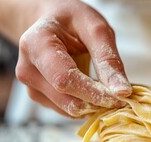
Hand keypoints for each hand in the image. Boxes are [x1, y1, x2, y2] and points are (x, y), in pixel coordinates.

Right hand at [15, 0, 131, 117]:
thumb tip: (122, 91)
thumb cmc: (74, 22)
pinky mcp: (39, 97)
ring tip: (107, 90)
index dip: (94, 92)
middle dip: (97, 102)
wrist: (53, 23)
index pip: (65, 79)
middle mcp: (27, 69)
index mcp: (35, 44)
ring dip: (93, 105)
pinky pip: (67, 110)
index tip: (121, 96)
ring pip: (68, 109)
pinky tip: (94, 91)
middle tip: (121, 97)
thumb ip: (108, 59)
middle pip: (66, 98)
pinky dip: (85, 105)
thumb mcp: (96, 29)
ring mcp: (31, 86)